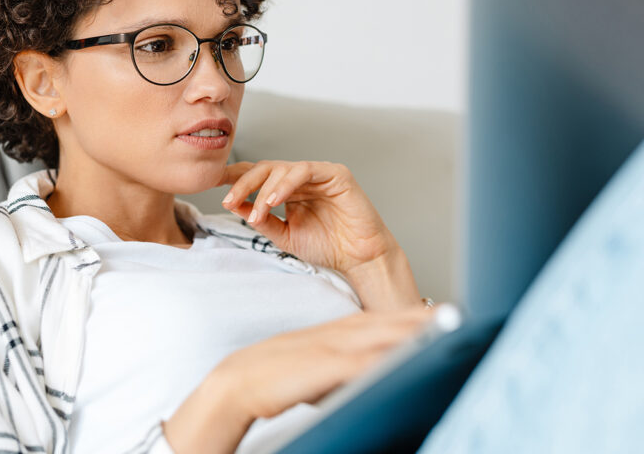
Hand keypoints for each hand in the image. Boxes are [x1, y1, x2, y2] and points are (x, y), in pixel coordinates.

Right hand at [212, 308, 433, 419]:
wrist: (240, 380)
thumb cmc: (275, 377)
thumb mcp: (314, 367)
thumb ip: (338, 367)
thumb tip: (363, 375)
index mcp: (335, 335)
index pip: (378, 322)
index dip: (409, 318)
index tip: (436, 316)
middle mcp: (338, 336)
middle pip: (387, 324)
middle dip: (421, 320)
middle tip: (454, 314)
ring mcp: (332, 348)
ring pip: (380, 337)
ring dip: (413, 332)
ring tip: (443, 327)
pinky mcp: (325, 365)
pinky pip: (363, 361)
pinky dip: (387, 356)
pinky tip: (409, 356)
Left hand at [219, 160, 402, 275]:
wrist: (359, 260)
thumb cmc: (327, 247)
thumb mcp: (283, 235)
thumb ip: (260, 219)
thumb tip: (232, 204)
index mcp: (288, 189)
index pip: (257, 176)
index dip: (235, 178)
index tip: (213, 184)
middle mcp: (301, 178)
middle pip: (264, 168)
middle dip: (243, 183)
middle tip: (229, 200)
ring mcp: (318, 173)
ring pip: (282, 168)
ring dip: (264, 190)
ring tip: (258, 212)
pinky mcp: (336, 174)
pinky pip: (305, 170)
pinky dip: (286, 183)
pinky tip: (274, 200)